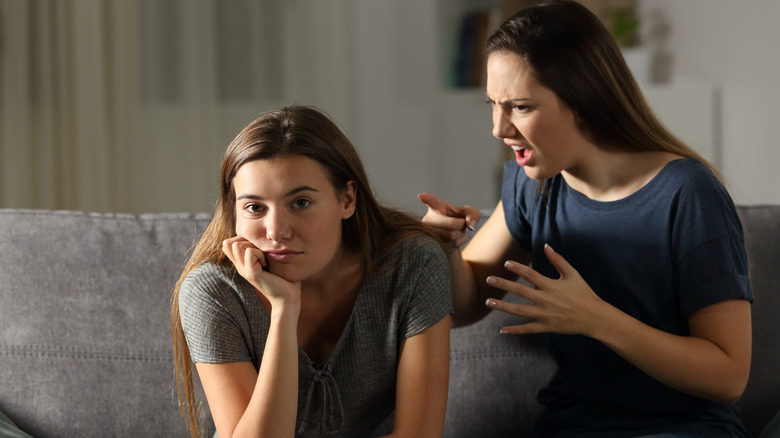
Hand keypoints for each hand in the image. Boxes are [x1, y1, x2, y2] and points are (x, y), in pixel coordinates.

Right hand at [222, 236, 300, 306]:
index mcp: (242, 263)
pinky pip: (249, 252)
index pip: (228, 243)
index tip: (258, 249)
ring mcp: (244, 270)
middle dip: (250, 243)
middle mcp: (240, 266)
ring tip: (264, 260)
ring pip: (238, 245)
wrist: (288, 296)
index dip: (242, 239)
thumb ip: (260, 248)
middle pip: (232, 242)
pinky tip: (266, 264)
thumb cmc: (282, 276)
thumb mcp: (268, 258)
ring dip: (255, 248)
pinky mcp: (251, 273)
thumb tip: (259, 233)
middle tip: (263, 256)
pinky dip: (260, 254)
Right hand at [418, 193, 480, 250]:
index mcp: (436, 207)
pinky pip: (453, 244)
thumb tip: (470, 225)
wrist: (453, 238)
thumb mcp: (468, 213)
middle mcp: (429, 220)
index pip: (432, 201)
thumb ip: (472, 214)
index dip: (427, 198)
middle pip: (452, 224)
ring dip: (461, 234)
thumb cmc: (459, 221)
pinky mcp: (432, 246)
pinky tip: (454, 239)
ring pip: (452, 236)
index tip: (421, 196)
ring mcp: (428, 234)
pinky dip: (460, 241)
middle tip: (461, 222)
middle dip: (462, 225)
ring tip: (456, 230)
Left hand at [484, 244, 610, 335]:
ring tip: (488, 301)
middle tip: (489, 279)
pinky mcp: (546, 327)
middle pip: (520, 291)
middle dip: (504, 285)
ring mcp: (545, 315)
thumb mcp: (572, 274)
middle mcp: (546, 300)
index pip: (530, 275)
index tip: (506, 263)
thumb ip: (558, 260)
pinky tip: (501, 330)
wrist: (595, 317)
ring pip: (519, 311)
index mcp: (551, 286)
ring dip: (502, 306)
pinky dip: (514, 330)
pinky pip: (527, 329)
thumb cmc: (584, 294)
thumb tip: (546, 245)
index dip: (517, 268)